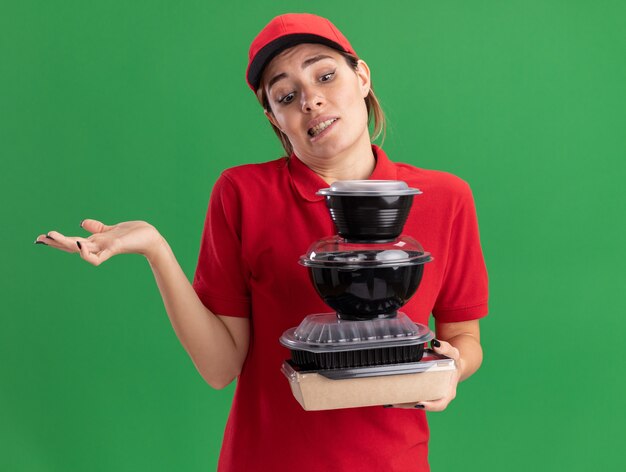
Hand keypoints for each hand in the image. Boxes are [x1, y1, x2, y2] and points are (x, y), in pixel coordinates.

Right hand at [34, 219, 162, 265]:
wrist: (151, 239)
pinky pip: (96, 257)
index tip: (41, 237)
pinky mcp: (113, 249)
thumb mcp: (111, 229)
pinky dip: (86, 254)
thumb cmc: (134, 234)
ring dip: (65, 244)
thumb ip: (97, 228)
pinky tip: (80, 245)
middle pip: (71, 246)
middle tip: (40, 239)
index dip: (58, 240)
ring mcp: (104, 248)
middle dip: (56, 243)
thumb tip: (82, 223)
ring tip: (52, 236)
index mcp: (96, 241)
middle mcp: (97, 246)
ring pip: (80, 249)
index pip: (72, 241)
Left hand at [382, 339, 460, 411]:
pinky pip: (412, 398)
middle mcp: (438, 396)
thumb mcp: (453, 353)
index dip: (430, 406)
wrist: (453, 363)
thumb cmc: (454, 360)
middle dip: (409, 405)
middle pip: (423, 405)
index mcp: (448, 392)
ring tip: (389, 400)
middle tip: (396, 401)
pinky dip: (402, 398)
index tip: (419, 403)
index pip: (440, 404)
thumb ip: (446, 348)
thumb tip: (435, 344)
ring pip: (415, 403)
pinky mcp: (422, 392)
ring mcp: (429, 395)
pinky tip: (390, 396)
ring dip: (402, 403)